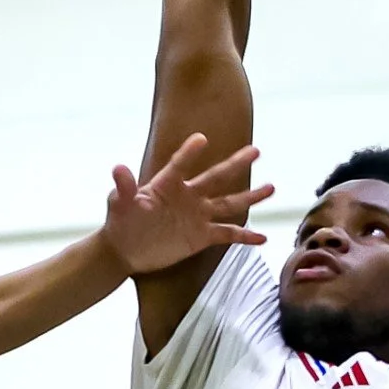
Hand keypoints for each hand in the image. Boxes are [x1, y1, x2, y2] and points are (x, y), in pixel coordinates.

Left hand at [103, 133, 273, 274]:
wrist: (126, 249)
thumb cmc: (120, 221)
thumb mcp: (120, 203)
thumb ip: (124, 187)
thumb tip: (117, 168)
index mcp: (167, 184)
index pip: (180, 165)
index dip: (189, 152)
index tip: (201, 139)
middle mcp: (188, 196)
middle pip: (216, 177)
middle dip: (235, 164)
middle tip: (255, 150)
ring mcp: (197, 216)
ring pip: (228, 203)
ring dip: (250, 197)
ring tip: (271, 187)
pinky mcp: (201, 236)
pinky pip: (227, 234)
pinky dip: (244, 237)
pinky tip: (263, 238)